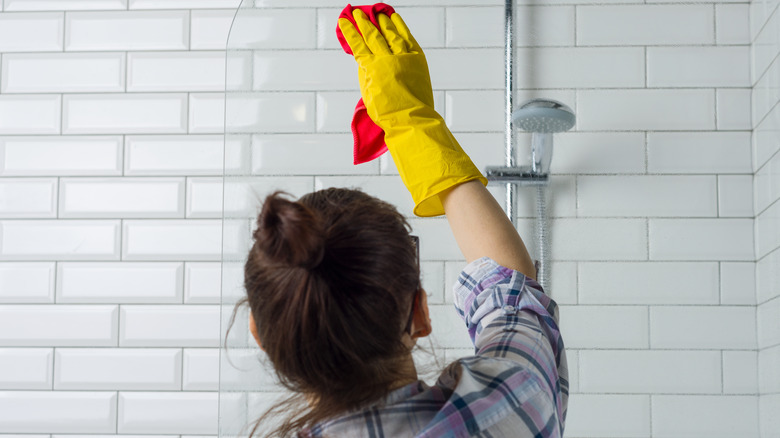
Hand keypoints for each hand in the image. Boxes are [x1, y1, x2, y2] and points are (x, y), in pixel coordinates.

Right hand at [337, 10, 435, 130]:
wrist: (410, 119)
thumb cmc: (386, 113)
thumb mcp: (367, 93)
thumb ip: (365, 73)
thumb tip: (364, 59)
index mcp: (371, 68)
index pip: (357, 45)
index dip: (349, 31)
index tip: (344, 20)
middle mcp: (387, 59)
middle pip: (373, 35)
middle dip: (363, 22)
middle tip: (357, 12)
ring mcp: (404, 57)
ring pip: (391, 33)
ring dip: (383, 21)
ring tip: (377, 13)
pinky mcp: (418, 59)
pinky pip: (408, 38)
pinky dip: (401, 27)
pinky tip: (395, 19)